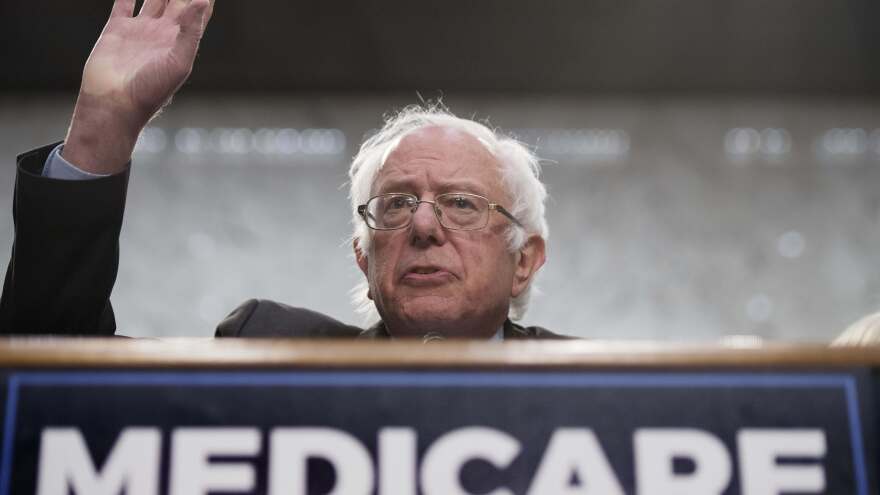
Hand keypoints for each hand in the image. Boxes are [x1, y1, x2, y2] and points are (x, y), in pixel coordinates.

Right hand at [63, 0, 213, 173]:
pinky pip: (125, 2)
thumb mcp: (178, 62)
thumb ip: (190, 31)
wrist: (114, 103)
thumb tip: (202, 0)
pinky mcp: (118, 29)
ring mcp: (141, 30)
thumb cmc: (150, 90)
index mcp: (182, 41)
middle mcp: (163, 33)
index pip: (199, 10)